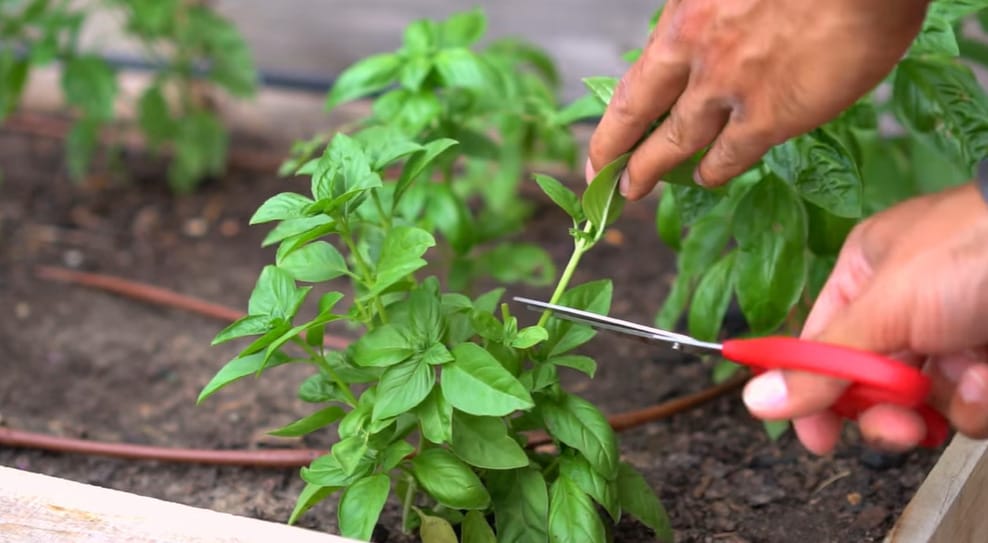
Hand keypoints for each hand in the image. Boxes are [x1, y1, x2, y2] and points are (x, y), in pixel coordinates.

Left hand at [586, 0, 928, 199]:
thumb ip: (710, 18)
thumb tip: (702, 41)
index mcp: (683, 18)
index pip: (633, 82)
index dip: (611, 121)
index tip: (597, 146)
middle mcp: (696, 54)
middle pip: (638, 116)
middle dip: (616, 152)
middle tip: (602, 179)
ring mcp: (729, 88)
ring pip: (676, 142)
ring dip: (653, 169)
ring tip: (638, 187)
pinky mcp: (771, 115)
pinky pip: (731, 155)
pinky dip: (714, 170)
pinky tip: (708, 178)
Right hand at [742, 183, 987, 453]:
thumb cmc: (969, 254)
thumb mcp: (885, 307)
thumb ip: (823, 361)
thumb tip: (756, 400)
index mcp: (865, 277)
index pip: (818, 345)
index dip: (811, 392)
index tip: (815, 440)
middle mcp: (906, 308)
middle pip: (870, 383)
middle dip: (885, 412)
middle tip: (899, 427)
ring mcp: (953, 334)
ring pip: (924, 401)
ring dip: (945, 405)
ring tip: (973, 381)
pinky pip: (970, 403)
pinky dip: (981, 399)